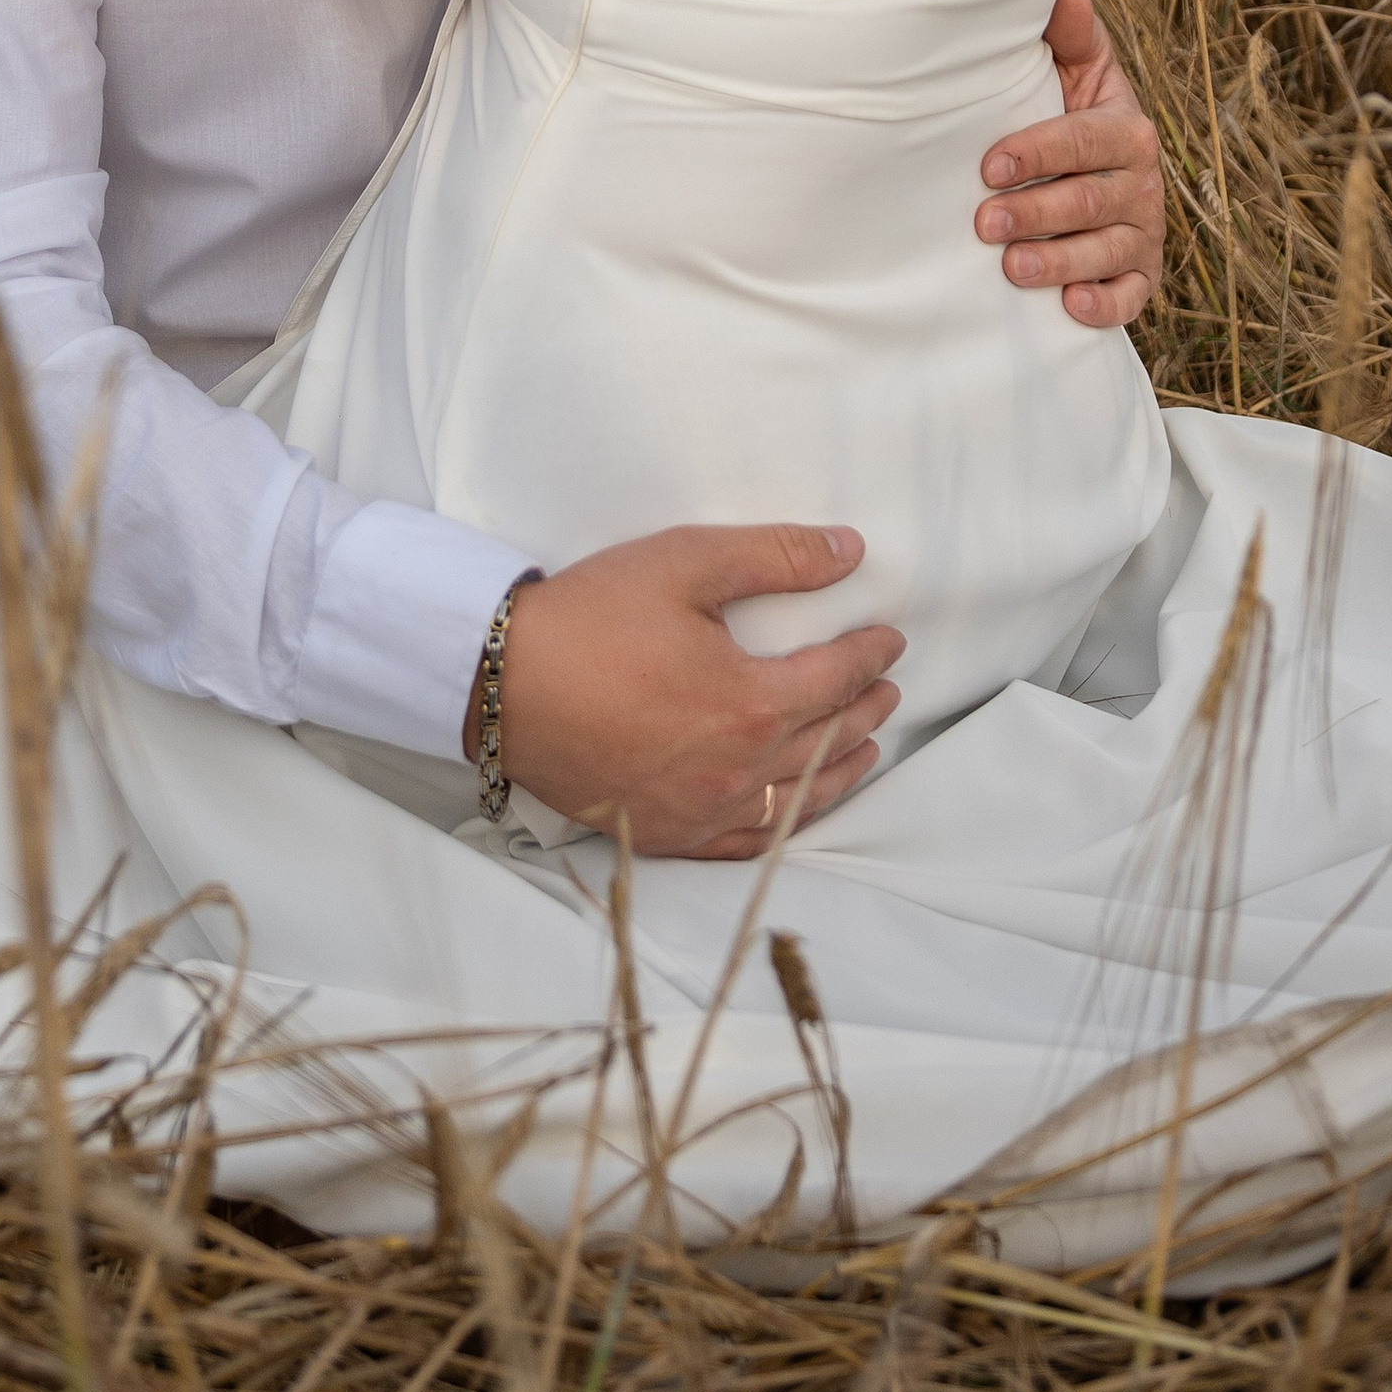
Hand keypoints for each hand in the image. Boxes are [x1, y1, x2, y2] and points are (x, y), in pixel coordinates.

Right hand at [484, 526, 904, 856]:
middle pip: (828, 741)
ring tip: (865, 748)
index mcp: (752, 703)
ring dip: (841, 770)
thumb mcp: (684, 562)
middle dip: (865, 710)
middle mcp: (740, 768)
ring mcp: (705, 811)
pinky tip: (795, 808)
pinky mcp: (670, 834)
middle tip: (886, 689)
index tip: (889, 640)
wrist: (502, 686)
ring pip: (799, 799)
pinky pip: (747, 840)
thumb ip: (775, 556)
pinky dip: (786, 821)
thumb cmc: (590, 618)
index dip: (870, 656)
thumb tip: (849, 551)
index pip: (836, 678)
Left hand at [975, 0, 1163, 326]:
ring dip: (1060, 261)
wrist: (1103, 175)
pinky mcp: (1141, 276)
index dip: (1037, 151)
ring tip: (1012, 268)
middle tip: (985, 222)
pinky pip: (1132, 297)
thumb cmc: (1074, 116)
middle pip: (1088, 199)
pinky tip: (1071, 306)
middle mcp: (1142, 181)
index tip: (989, 164)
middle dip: (1037, 212)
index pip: (1082, 139)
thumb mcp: (1078, 72)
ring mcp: (1143, 232)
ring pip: (1106, 251)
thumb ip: (1069, 35)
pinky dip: (1105, 305)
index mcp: (1124, 128)